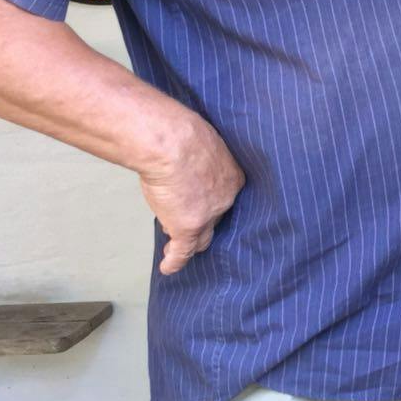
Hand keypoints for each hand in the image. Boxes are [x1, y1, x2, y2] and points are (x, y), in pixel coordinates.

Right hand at [136, 115, 245, 274]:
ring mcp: (209, 215)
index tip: (196, 198)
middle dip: (201, 218)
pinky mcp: (189, 227)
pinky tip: (168, 267)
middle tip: (185, 216)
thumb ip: (199, 156)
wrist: (171, 142)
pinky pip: (183, 251)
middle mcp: (226, 198)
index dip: (208, 200)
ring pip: (201, 237)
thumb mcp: (200, 141)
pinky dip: (175, 260)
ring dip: (188, 239)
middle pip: (215, 217)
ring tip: (175, 241)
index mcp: (232, 176)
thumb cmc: (180, 132)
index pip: (222, 197)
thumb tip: (181, 158)